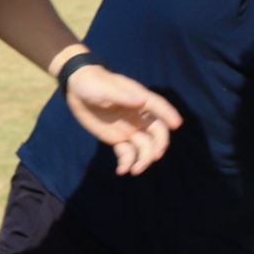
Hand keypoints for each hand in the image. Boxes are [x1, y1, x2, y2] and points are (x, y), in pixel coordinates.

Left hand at [64, 66, 183, 175]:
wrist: (76, 90)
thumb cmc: (93, 83)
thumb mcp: (105, 89)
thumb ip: (122, 96)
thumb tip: (141, 100)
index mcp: (140, 99)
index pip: (159, 107)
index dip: (169, 115)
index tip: (177, 124)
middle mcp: (140, 116)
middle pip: (157, 132)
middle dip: (158, 145)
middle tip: (154, 157)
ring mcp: (131, 128)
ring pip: (145, 146)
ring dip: (144, 159)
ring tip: (134, 170)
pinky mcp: (119, 139)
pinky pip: (127, 153)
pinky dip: (127, 163)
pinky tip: (122, 170)